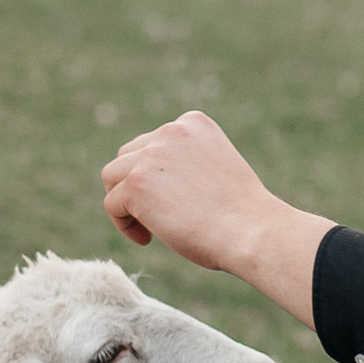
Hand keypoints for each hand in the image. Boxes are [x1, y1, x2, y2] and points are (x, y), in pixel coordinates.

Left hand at [99, 112, 332, 326]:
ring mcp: (151, 155)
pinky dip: (124, 225)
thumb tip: (148, 181)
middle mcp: (170, 131)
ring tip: (147, 227)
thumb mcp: (214, 170)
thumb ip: (183, 164)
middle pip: (127, 155)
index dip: (154, 175)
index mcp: (194, 123)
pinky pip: (112, 204)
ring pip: (112, 176)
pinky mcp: (137, 183)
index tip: (172, 201)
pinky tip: (147, 239)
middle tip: (157, 217)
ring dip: (125, 203)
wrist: (252, 232)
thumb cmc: (241, 214)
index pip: (153, 142)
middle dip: (135, 186)